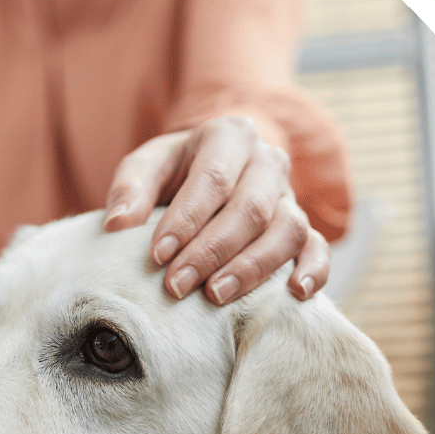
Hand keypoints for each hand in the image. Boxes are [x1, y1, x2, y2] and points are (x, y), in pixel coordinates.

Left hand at [103, 116, 329, 304]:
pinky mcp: (304, 227)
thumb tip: (116, 224)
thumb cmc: (174, 172)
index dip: (186, 219)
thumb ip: (130, 190)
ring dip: (252, 268)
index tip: (158, 255)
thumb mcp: (146, 167)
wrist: (210, 174)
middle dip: (212, 251)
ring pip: (288, 229)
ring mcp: (290, 195)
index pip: (214, 178)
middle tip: (177, 286)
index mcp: (230, 136)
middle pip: (251, 208)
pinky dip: (314, 270)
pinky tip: (295, 294)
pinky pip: (318, 247)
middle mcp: (268, 162)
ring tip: (216, 297)